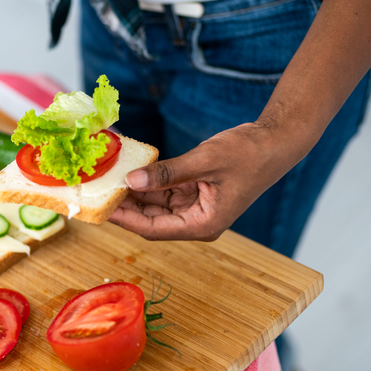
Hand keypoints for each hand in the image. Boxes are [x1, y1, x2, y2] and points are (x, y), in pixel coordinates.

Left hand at [109, 123, 299, 240]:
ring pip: (154, 207)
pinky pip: (163, 193)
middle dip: (124, 208)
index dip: (125, 219)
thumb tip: (131, 181)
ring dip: (133, 196)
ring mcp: (194, 208)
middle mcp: (196, 222)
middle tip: (96, 193)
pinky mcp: (192, 193)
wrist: (274, 142)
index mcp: (203, 224)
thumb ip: (167, 173)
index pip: (153, 229)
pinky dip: (146, 185)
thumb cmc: (248, 154)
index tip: (100, 208)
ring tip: (106, 182)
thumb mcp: (205, 161)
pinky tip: (127, 173)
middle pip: (150, 221)